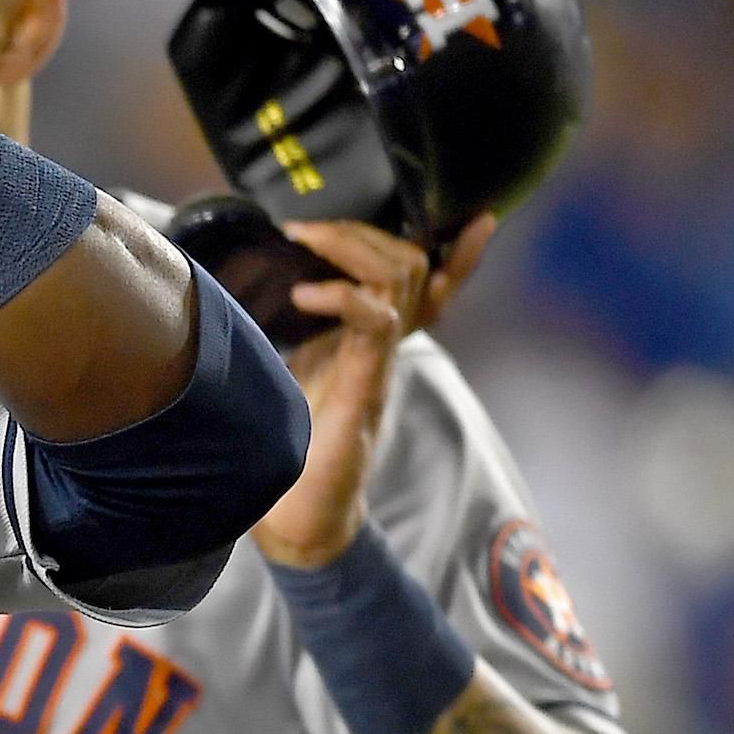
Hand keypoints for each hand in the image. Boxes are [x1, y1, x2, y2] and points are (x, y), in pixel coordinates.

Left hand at [248, 214, 494, 567]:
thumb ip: (292, 338)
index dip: (458, 252)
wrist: (299, 517)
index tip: (478, 216)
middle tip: (307, 229)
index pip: (428, 288)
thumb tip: (256, 293)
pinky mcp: (364, 388)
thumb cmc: (288, 448)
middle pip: (412, 266)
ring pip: (400, 281)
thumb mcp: (288, 375)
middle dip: (364, 232)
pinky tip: (305, 297)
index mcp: (371, 344)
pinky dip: (344, 297)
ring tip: (303, 245)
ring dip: (351, 250)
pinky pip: (378, 323)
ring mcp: (378, 366)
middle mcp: (384, 350)